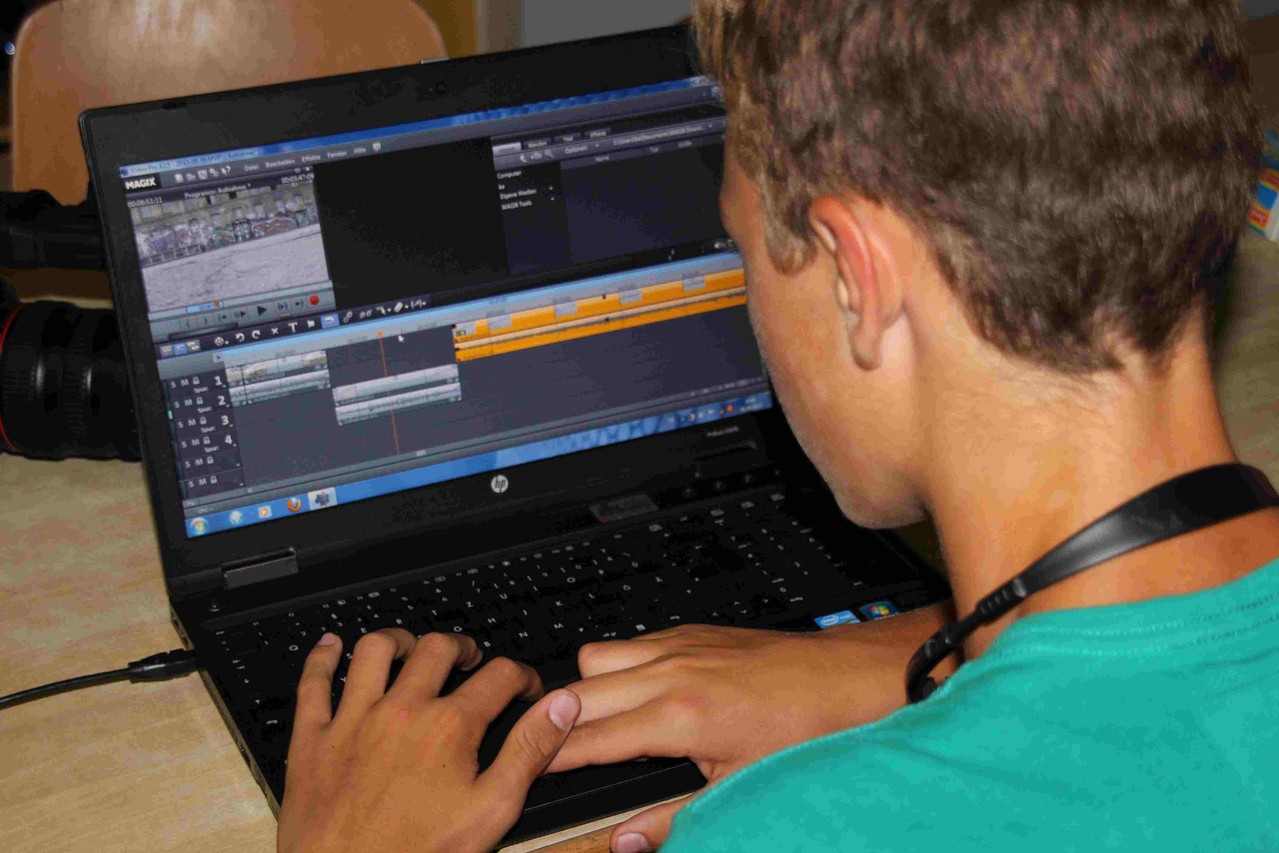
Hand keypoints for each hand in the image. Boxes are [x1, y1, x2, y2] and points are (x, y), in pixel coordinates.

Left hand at [277, 629, 581, 852]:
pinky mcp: (312, 740)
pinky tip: (331, 645)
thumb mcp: (492, 812)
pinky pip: (312, 683)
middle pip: (437, 649)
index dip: (522, 676)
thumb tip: (560, 706)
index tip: (526, 687)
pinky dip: (322, 658)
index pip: (499, 677)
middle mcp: (400, 711)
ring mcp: (352, 721)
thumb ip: (529, 751)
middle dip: (462, 647)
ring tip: (413, 647)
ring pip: (375, 651)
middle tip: (472, 660)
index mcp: (448, 727)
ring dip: (400, 639)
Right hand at [550, 602, 953, 851]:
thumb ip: (672, 820)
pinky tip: (634, 691)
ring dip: (584, 687)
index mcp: (677, 716)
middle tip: (542, 750)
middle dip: (551, 723)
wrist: (848, 677)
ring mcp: (680, 645)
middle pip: (577, 691)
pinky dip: (618, 666)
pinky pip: (632, 641)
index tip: (525, 772)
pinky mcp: (693, 632)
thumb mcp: (739, 789)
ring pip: (596, 655)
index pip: (587, 740)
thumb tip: (627, 844)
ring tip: (588, 720)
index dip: (548, 759)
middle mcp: (670, 672)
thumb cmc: (804, 731)